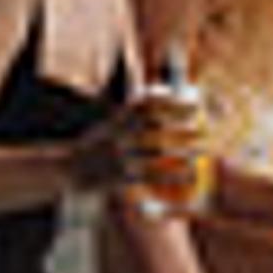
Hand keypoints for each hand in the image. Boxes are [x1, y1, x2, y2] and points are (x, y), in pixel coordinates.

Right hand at [83, 89, 203, 202]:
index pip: (148, 107)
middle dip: (180, 129)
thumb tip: (163, 94)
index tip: (195, 104)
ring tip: (200, 151)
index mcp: (118, 119)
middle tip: (204, 130)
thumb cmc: (98, 144)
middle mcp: (118, 136)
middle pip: (155, 131)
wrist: (68, 168)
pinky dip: (170, 176)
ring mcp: (118, 158)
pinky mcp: (118, 178)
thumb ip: (134, 110)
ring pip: (154, 155)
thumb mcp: (112, 122)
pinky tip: (188, 175)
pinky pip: (148, 177)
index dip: (172, 104)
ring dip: (179, 153)